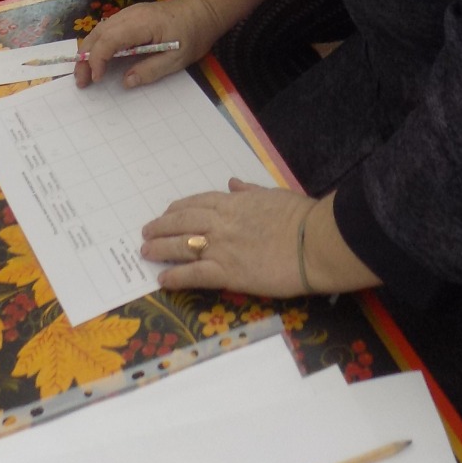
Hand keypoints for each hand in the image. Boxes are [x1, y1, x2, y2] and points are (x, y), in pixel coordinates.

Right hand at [75, 0, 221, 88]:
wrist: (203, 11)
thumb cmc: (193, 35)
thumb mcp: (177, 59)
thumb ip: (151, 70)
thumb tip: (126, 82)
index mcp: (142, 24)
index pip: (109, 39)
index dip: (98, 59)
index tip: (97, 79)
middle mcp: (130, 14)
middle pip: (98, 33)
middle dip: (85, 58)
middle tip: (81, 82)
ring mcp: (129, 13)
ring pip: (99, 29)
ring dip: (88, 50)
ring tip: (84, 73)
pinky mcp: (131, 15)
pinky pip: (107, 27)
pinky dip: (98, 43)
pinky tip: (97, 58)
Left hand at [141, 181, 315, 296]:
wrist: (315, 242)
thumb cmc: (302, 217)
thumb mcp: (274, 194)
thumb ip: (250, 191)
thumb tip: (233, 183)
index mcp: (234, 202)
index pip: (197, 203)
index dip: (178, 208)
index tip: (168, 213)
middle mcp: (222, 222)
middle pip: (182, 222)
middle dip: (161, 226)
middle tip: (147, 232)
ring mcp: (222, 247)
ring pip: (181, 245)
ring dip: (160, 248)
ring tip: (146, 252)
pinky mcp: (227, 273)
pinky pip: (193, 274)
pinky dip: (175, 276)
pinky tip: (163, 280)